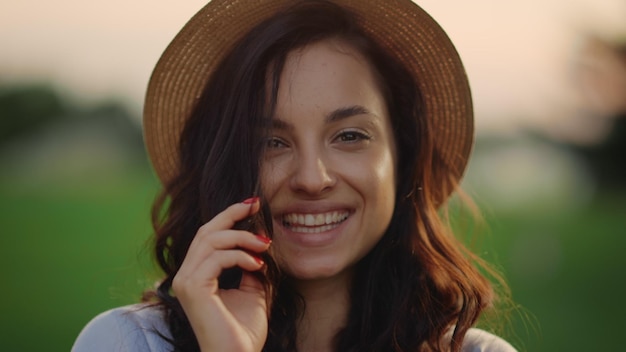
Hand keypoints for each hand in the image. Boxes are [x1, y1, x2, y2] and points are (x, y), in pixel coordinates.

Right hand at [172, 197, 270, 351]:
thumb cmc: (244, 331)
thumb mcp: (253, 291)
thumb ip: (251, 267)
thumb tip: (259, 243)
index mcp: (197, 274)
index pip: (209, 235)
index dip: (229, 215)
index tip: (254, 204)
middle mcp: (186, 275)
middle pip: (207, 230)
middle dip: (233, 215)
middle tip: (258, 207)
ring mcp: (186, 281)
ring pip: (211, 239)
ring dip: (242, 237)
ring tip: (265, 245)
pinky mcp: (192, 287)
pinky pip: (216, 257)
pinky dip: (239, 255)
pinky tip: (257, 264)